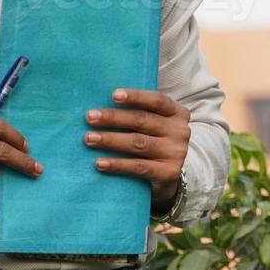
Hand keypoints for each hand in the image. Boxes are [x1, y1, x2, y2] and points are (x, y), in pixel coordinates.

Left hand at [83, 88, 190, 213]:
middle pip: (143, 121)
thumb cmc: (154, 140)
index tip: (113, 95)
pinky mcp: (169, 172)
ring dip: (111, 140)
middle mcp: (180, 131)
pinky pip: (138, 167)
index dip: (136, 96)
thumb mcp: (154, 123)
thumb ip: (138, 111)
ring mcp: (176, 152)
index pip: (157, 100)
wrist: (170, 174)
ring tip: (89, 138)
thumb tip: (101, 104)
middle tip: (90, 117)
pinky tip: (100, 163)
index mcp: (177, 112)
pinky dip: (117, 164)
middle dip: (114, 118)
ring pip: (138, 143)